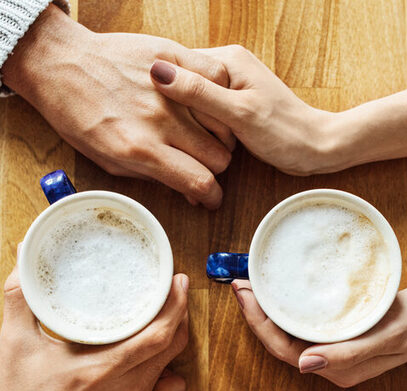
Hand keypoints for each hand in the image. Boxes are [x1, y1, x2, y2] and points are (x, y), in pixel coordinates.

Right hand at [0, 260, 188, 390]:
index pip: (158, 334)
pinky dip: (169, 372)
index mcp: (100, 369)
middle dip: (180, 313)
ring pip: (171, 365)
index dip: (176, 305)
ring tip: (167, 316)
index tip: (178, 282)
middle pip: (172, 345)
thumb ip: (21, 298)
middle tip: (175, 290)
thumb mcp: (14, 344)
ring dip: (173, 338)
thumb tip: (23, 258)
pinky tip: (159, 360)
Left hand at [2, 5, 234, 208]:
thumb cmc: (79, 116)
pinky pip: (216, 77)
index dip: (212, 196)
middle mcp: (159, 120)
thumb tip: (190, 191)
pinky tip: (206, 102)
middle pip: (219, 156)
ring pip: (224, 121)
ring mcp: (168, 87)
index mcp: (141, 150)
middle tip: (202, 163)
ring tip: (204, 134)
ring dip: (219, 134)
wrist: (60, 65)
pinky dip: (218, 93)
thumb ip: (154, 177)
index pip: (199, 181)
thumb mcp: (110, 161)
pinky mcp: (171, 55)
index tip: (212, 197)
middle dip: (214, 167)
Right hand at [150, 45, 334, 175]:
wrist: (313, 147)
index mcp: (228, 58)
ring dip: (186, 121)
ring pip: (192, 100)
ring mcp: (230, 85)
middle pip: (184, 83)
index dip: (164, 92)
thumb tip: (160, 73)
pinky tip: (195, 143)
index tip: (154, 115)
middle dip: (176, 110)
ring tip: (181, 143)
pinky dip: (198, 127)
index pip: (179, 66)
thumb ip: (200, 94)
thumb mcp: (239, 114)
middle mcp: (228, 66)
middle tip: (169, 136)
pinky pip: (204, 111)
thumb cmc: (283, 132)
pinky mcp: (232, 103)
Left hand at [231, 281, 406, 387]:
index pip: (283, 349)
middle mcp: (330, 363)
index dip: (258, 324)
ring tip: (251, 286)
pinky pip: (301, 325)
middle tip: (240, 284)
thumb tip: (305, 365)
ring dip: (266, 311)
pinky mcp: (338, 336)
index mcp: (338, 369)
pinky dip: (284, 309)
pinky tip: (278, 293)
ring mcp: (333, 350)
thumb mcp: (387, 336)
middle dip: (255, 315)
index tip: (244, 294)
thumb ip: (349, 353)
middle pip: (279, 342)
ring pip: (288, 334)